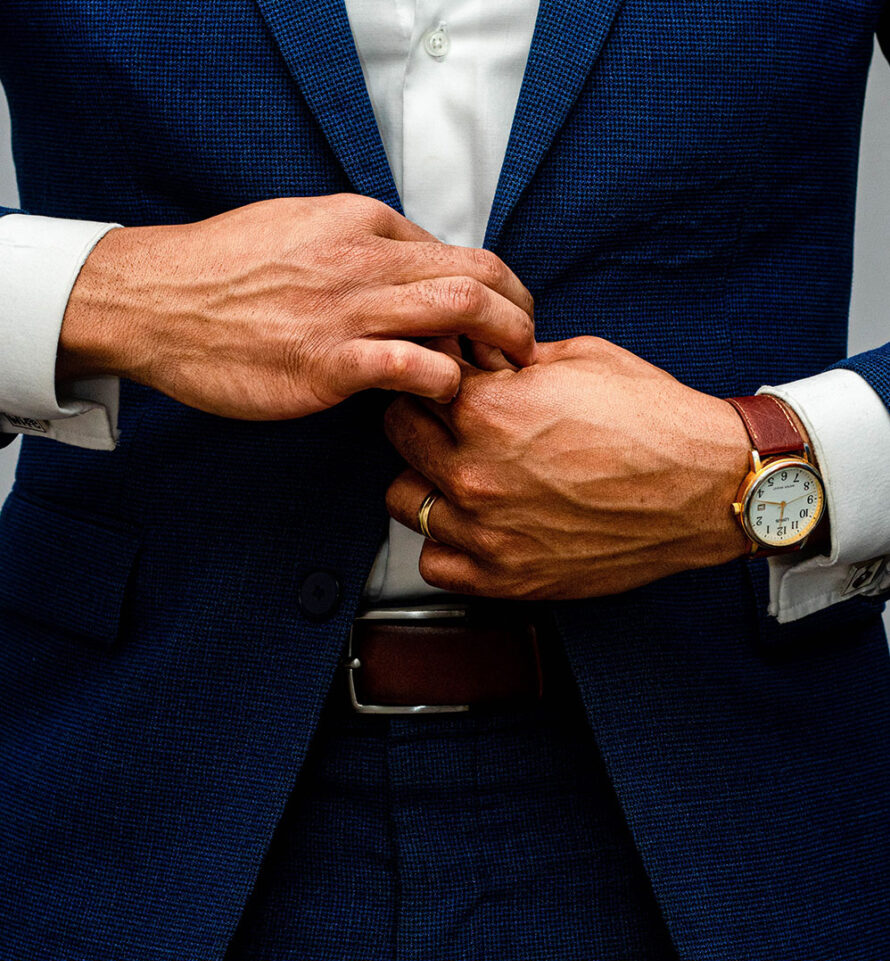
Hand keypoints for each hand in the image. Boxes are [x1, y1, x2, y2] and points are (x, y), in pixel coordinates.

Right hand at [57, 195, 534, 418]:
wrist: (155, 300)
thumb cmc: (223, 269)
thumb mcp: (298, 225)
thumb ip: (359, 244)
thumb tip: (412, 268)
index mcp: (359, 222)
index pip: (456, 252)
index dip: (494, 290)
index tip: (501, 320)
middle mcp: (363, 258)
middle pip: (477, 276)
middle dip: (520, 313)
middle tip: (527, 347)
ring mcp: (347, 310)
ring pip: (460, 312)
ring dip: (499, 347)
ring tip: (505, 377)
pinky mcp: (328, 363)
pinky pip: (415, 369)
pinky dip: (445, 384)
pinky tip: (441, 399)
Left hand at [384, 336, 750, 599]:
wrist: (707, 486)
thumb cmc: (653, 420)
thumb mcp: (578, 359)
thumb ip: (509, 359)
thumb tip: (474, 356)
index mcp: (486, 411)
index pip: (415, 381)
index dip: (432, 374)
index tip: (447, 379)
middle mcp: (474, 474)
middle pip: (399, 435)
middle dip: (422, 418)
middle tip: (452, 420)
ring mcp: (486, 531)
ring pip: (404, 499)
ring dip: (425, 481)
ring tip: (462, 473)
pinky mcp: (507, 577)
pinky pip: (435, 563)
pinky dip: (446, 543)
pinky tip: (474, 524)